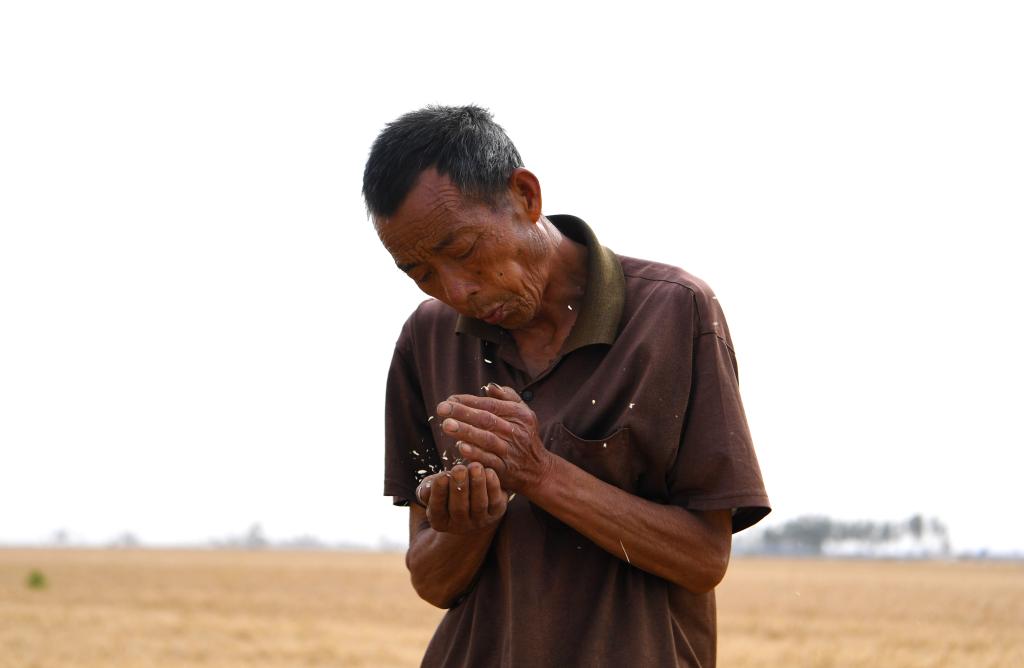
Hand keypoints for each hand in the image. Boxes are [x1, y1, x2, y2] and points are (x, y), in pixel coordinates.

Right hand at [415, 462, 507, 533]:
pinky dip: (493, 486)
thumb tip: (431, 485)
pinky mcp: (497, 512)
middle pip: (459, 509)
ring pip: (479, 505)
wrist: (471, 495)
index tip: (442, 476)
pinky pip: (495, 501)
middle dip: (459, 487)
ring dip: (477, 484)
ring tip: (475, 466)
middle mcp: (460, 526)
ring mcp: (480, 521)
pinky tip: (489, 471)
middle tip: (459, 469)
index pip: (437, 509)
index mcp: (439, 521)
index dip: (439, 493)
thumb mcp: (432, 488)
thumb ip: (428, 488)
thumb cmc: (446, 489)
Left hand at [436, 383, 552, 493]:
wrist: (538, 470)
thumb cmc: (525, 436)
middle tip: (441, 408)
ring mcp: (511, 451)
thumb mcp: (523, 413)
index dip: (469, 401)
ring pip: (487, 439)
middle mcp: (516, 431)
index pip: (491, 404)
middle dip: (463, 413)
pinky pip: (489, 460)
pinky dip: (475, 454)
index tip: (449, 399)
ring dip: (466, 431)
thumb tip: (488, 386)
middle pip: (487, 420)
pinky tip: (460, 446)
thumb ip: (507, 397)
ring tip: (446, 425)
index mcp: (519, 415)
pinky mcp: (505, 470)